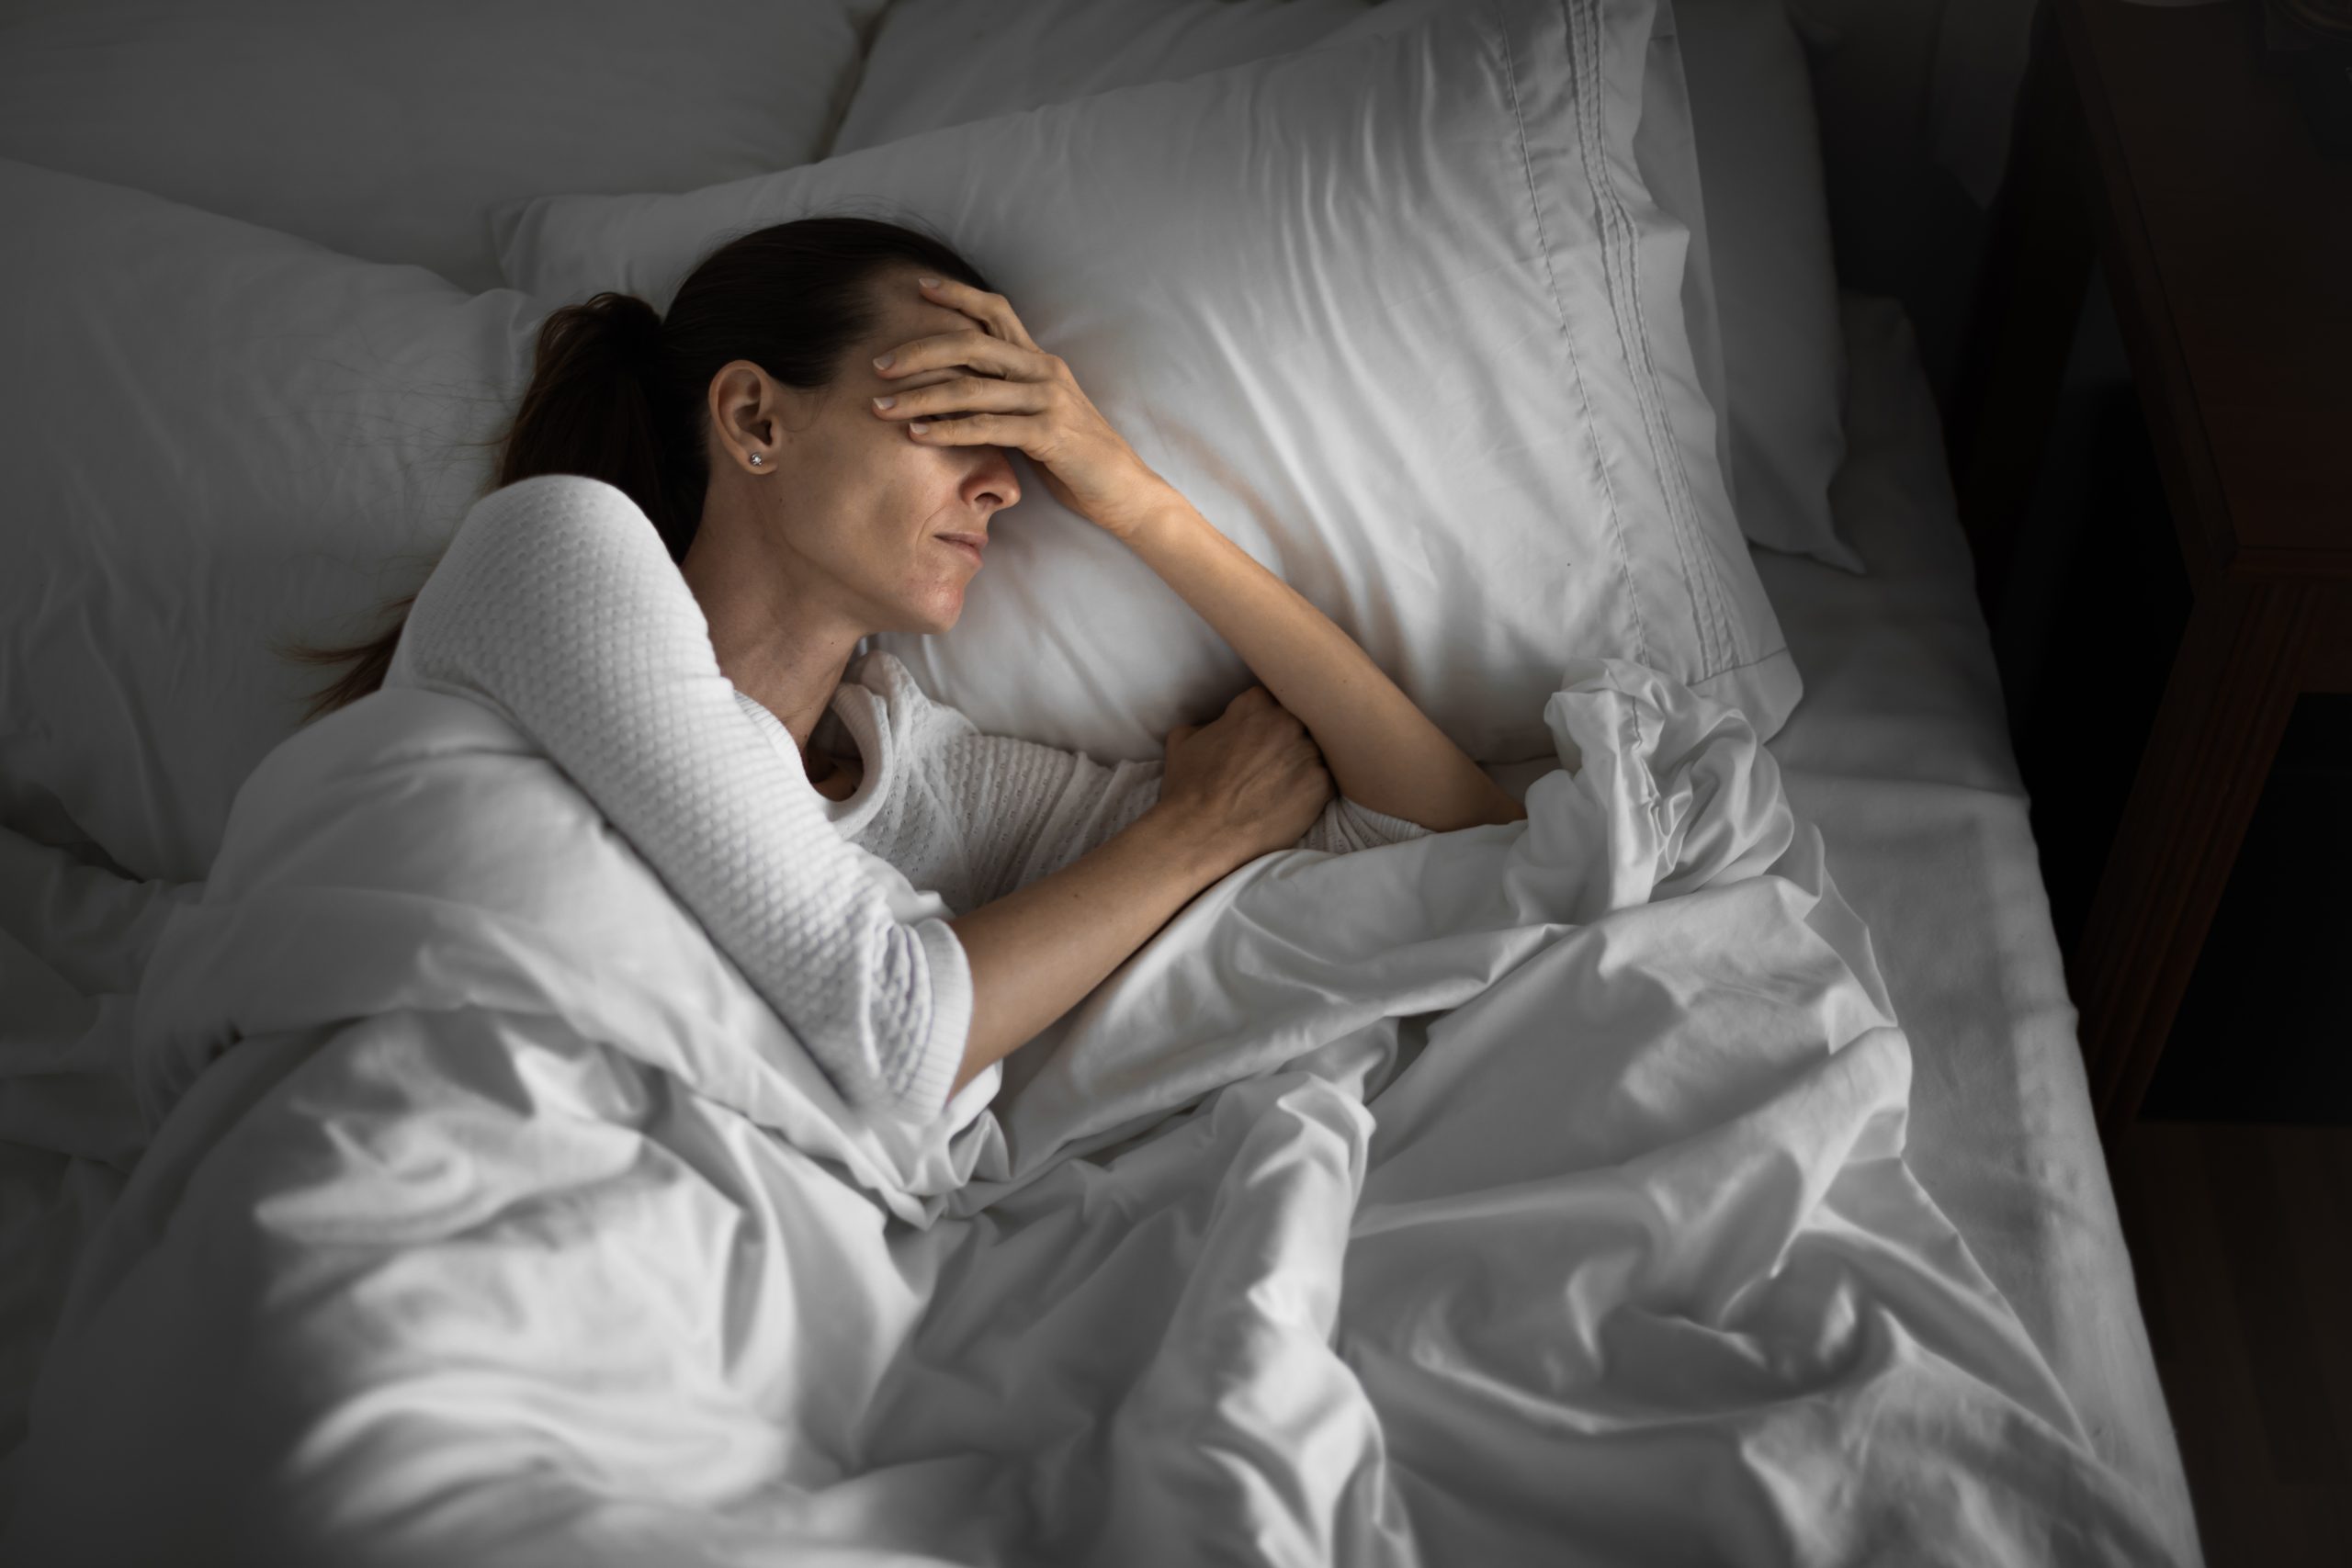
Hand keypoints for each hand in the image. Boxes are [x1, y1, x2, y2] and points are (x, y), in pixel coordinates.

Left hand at [869, 276, 1175, 539]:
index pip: (996, 311)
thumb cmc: (1075, 458)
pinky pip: (987, 427)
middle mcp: (1044, 370)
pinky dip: (947, 430)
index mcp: (1040, 361)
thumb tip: (956, 389)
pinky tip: (918, 434)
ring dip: (920, 397)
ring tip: (881, 406)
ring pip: (971, 389)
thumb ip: (1006, 395)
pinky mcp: (1049, 434)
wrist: (1124, 490)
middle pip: (971, 344)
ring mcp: (1048, 400)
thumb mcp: (1038, 415)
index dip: (957, 294)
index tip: (917, 285)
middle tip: (878, 366)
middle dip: (918, 352)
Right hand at [1156, 685, 1335, 868]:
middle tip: (1270, 763)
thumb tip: (1218, 726)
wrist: (1201, 833)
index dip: (1262, 721)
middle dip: (1285, 739)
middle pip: (1297, 723)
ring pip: (1313, 752)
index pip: (1270, 702)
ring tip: (1279, 786)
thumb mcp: (1182, 740)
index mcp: (1255, 705)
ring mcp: (1307, 753)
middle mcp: (1286, 722)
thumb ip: (1208, 722)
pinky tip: (1289, 803)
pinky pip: (1323, 781)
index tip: (1254, 738)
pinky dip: (1309, 791)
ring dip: (1300, 764)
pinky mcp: (1320, 785)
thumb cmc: (1188, 788)